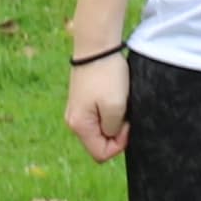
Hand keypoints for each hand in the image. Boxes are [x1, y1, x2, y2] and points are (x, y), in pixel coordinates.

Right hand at [66, 42, 133, 161]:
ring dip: (115, 119)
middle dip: (117, 132)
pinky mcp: (83, 99)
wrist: (97, 45)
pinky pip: (100, 115)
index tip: (127, 124)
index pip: (101, 154)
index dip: (119, 144)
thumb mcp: (115, 107)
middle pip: (100, 142)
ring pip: (102, 128)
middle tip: (125, 112)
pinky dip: (111, 109)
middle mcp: (73, 121)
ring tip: (120, 101)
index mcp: (79, 126)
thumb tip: (112, 135)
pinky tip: (115, 95)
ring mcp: (77, 109)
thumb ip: (113, 130)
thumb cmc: (107, 75)